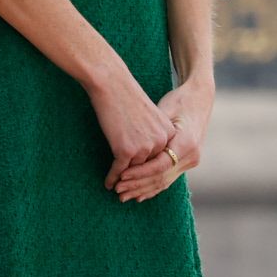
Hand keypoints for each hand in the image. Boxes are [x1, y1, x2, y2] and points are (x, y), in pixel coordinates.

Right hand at [87, 68, 174, 192]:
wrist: (111, 83)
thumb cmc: (125, 95)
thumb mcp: (148, 115)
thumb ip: (153, 132)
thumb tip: (147, 150)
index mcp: (169, 133)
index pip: (160, 158)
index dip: (151, 173)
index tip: (144, 184)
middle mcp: (160, 143)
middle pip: (147, 166)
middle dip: (138, 182)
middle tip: (129, 194)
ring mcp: (144, 147)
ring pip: (133, 169)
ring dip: (124, 181)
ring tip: (117, 189)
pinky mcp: (126, 150)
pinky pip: (119, 169)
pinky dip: (112, 177)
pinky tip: (107, 183)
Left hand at [114, 80, 211, 202]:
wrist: (200, 99)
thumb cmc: (178, 101)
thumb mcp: (164, 110)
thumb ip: (151, 131)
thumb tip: (131, 148)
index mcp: (186, 143)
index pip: (160, 165)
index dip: (139, 172)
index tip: (120, 176)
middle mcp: (191, 156)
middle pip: (161, 177)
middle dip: (138, 185)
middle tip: (118, 192)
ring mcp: (191, 161)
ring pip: (164, 181)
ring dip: (143, 190)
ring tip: (123, 196)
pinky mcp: (187, 163)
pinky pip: (168, 178)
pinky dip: (153, 187)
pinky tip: (139, 195)